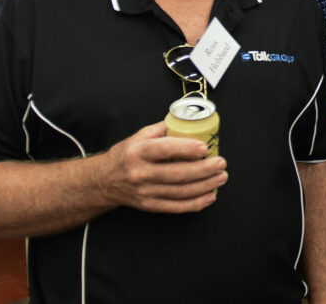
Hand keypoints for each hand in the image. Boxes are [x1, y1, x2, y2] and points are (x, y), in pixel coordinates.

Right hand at [95, 121, 227, 212]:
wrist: (104, 181)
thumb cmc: (126, 155)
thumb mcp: (138, 136)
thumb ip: (162, 128)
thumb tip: (187, 119)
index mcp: (138, 152)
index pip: (164, 149)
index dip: (186, 148)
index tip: (204, 146)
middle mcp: (141, 173)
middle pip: (177, 173)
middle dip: (203, 169)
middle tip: (221, 163)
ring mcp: (145, 192)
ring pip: (180, 191)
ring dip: (205, 185)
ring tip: (221, 177)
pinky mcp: (150, 205)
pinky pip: (176, 206)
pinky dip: (196, 203)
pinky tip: (210, 196)